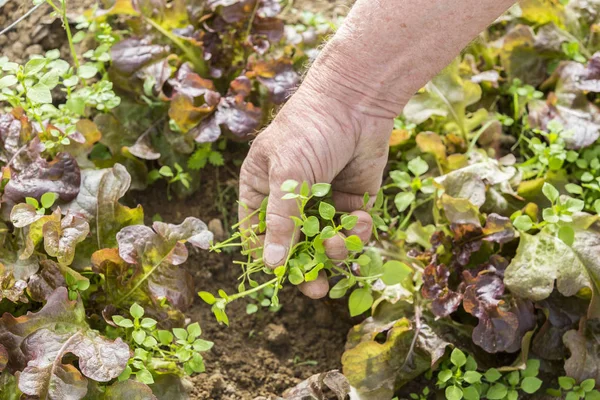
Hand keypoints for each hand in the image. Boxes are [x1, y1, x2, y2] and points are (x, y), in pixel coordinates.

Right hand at [238, 76, 392, 298]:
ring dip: (334, 249)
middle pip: (294, 246)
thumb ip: (282, 220)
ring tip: (341, 243)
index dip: (268, 257)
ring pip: (325, 242)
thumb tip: (271, 265)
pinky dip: (357, 231)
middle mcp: (292, 200)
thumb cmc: (309, 130)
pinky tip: (362, 220)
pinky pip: (351, 229)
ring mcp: (322, 201)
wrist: (356, 101)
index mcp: (263, 189)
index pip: (258, 233)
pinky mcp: (351, 201)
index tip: (282, 277)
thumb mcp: (288, 175)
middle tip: (316, 290)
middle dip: (306, 268)